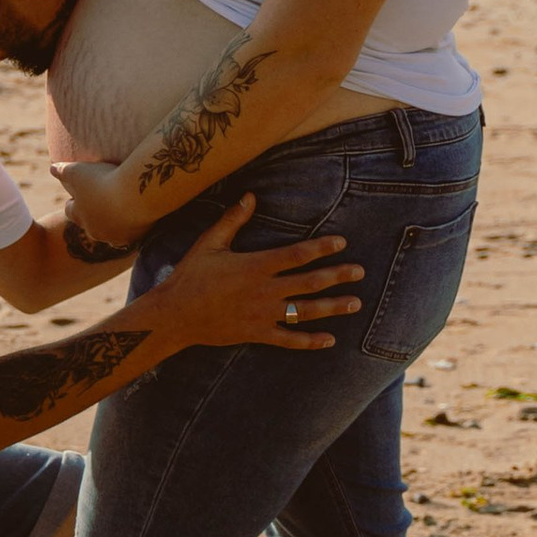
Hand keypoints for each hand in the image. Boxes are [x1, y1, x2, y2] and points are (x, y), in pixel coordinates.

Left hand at [53, 159, 140, 251]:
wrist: (136, 194)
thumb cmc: (103, 182)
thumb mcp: (77, 171)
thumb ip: (62, 171)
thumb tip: (52, 169)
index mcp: (80, 216)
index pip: (71, 211)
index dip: (73, 202)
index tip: (78, 195)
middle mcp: (96, 232)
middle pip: (91, 225)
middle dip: (94, 214)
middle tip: (102, 200)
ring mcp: (117, 237)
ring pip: (112, 232)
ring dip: (115, 222)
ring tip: (123, 206)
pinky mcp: (136, 237)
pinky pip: (133, 233)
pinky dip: (134, 224)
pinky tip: (139, 212)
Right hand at [151, 197, 360, 354]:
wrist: (175, 315)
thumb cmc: (191, 276)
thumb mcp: (209, 243)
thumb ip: (232, 220)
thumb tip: (250, 195)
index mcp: (256, 266)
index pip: (297, 255)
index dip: (321, 248)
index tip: (341, 243)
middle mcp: (265, 291)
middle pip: (310, 283)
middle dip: (338, 276)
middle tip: (360, 272)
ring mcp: (263, 315)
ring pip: (306, 311)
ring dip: (333, 308)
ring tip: (355, 304)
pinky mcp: (257, 334)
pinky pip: (289, 339)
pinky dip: (310, 341)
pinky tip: (329, 340)